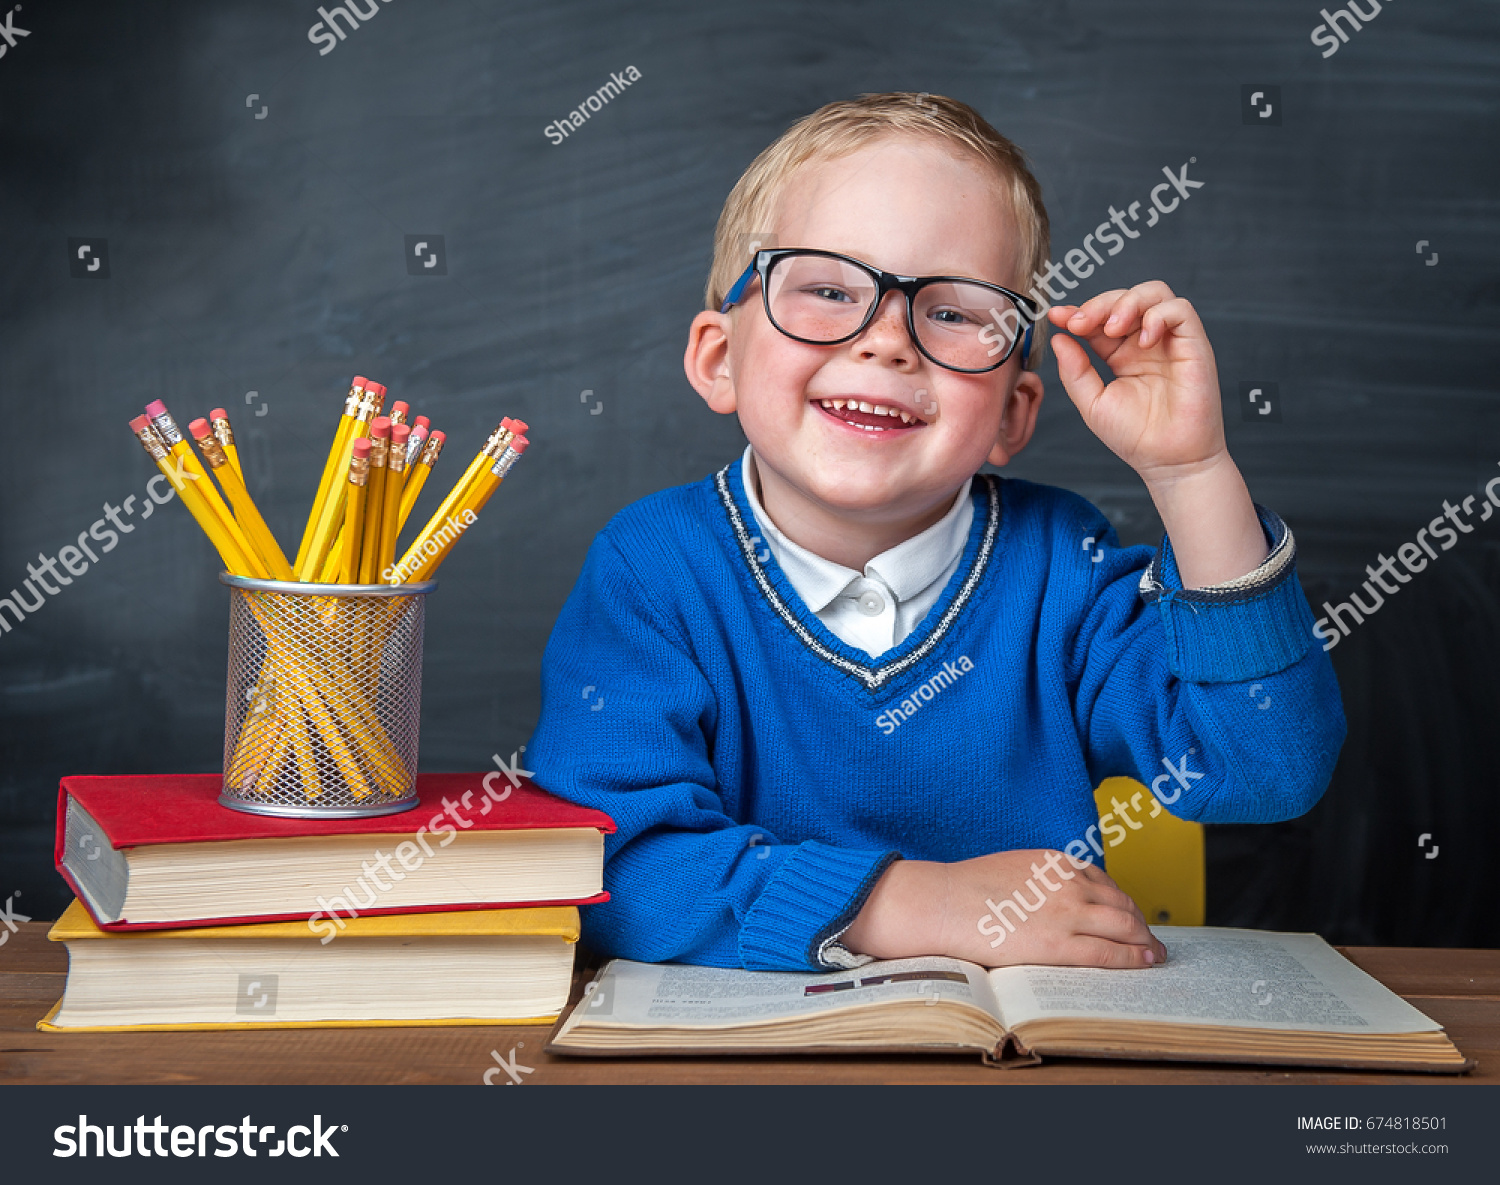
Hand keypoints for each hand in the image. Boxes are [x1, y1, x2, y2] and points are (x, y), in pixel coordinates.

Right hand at [842, 851, 1165, 968]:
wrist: (943, 902)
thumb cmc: (967, 889)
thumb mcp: (1013, 869)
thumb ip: (1042, 880)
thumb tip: (1055, 899)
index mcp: (1057, 863)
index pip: (1106, 884)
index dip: (1124, 903)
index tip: (1129, 915)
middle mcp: (1070, 883)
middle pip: (1123, 905)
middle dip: (1141, 924)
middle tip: (1150, 938)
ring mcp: (1068, 913)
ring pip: (1125, 927)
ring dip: (1145, 942)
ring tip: (1153, 954)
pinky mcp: (1060, 944)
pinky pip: (1109, 952)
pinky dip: (1134, 958)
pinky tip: (1144, 963)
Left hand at [1047, 282, 1225, 484]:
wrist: (1168, 461)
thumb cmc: (1135, 436)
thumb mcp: (1093, 403)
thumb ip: (1075, 371)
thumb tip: (1059, 338)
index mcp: (1120, 354)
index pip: (1100, 320)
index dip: (1079, 312)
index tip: (1056, 316)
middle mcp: (1145, 343)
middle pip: (1125, 298)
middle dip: (1099, 304)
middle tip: (1080, 323)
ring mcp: (1169, 341)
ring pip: (1154, 294)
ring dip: (1128, 301)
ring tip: (1112, 327)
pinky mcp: (1194, 345)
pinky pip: (1181, 310)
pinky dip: (1159, 315)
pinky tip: (1144, 340)